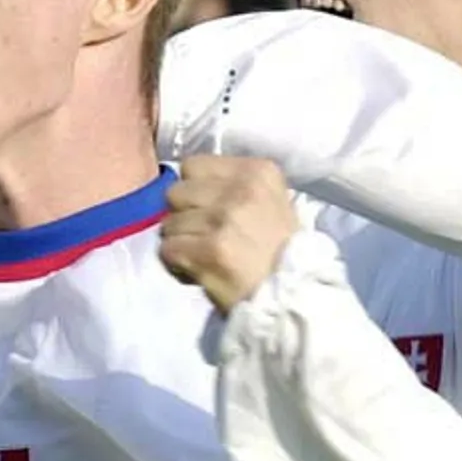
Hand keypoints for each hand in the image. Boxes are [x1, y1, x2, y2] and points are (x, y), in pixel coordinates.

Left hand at [158, 156, 299, 314]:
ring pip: (168, 224)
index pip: (192, 165)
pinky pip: (168, 249)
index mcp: (258, 171)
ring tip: (203, 255)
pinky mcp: (211, 250)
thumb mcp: (268, 201)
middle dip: (183, 217)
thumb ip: (231, 186)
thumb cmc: (277, 250)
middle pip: (175, 193)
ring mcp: (225, 218)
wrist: (293, 295)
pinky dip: (177, 263)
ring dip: (180, 242)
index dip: (192, 190)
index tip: (206, 210)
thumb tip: (187, 186)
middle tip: (202, 236)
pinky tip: (198, 270)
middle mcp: (242, 189)